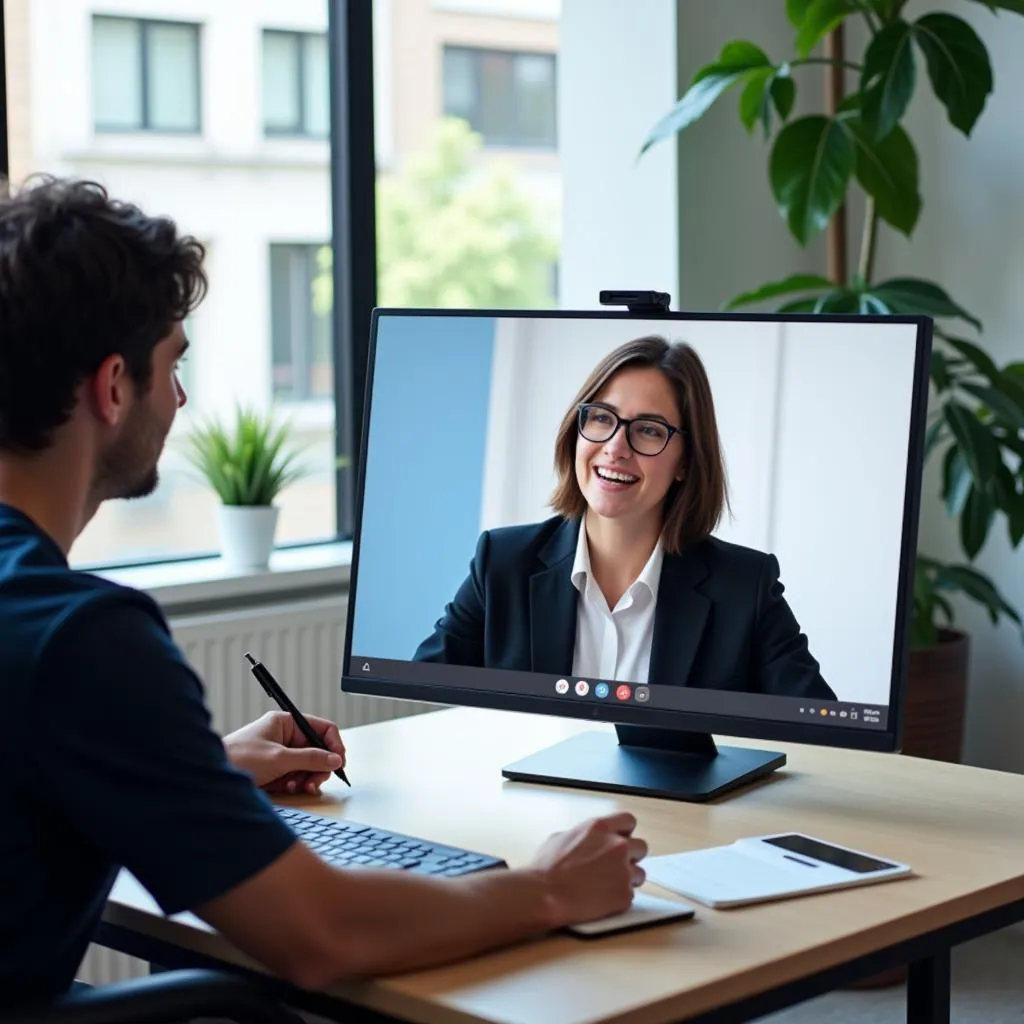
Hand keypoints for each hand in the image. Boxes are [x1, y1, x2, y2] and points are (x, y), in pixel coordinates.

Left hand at [224, 710, 346, 795]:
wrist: (212, 778)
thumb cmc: (237, 758)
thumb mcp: (279, 758)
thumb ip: (310, 758)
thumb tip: (334, 759)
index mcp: (286, 723)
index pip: (322, 728)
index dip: (333, 745)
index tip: (339, 761)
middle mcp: (285, 737)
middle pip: (318, 750)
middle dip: (319, 767)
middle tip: (315, 781)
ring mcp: (280, 754)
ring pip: (308, 766)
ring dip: (306, 778)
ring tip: (298, 786)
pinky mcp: (275, 770)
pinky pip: (296, 776)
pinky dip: (296, 784)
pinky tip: (287, 788)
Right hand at [528, 812, 647, 925]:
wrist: (545, 894)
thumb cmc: (546, 868)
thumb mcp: (560, 837)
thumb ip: (583, 836)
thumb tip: (587, 840)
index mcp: (600, 828)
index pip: (628, 821)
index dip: (626, 832)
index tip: (623, 840)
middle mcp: (617, 846)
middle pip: (641, 847)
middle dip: (631, 857)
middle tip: (616, 866)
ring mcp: (623, 871)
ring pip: (640, 873)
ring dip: (628, 879)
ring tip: (607, 886)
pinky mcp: (624, 895)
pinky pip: (631, 895)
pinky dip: (619, 898)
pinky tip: (602, 900)